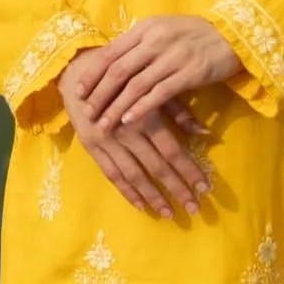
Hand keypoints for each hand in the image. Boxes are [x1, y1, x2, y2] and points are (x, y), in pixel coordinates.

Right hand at [57, 46, 216, 219]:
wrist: (78, 70)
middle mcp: (124, 132)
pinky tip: (141, 206)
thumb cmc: (123, 76)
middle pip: (156, 167)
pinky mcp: (91, 147)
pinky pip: (111, 174)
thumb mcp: (152, 87)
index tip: (205, 187)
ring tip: (169, 213)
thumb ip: (178, 111)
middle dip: (176, 189)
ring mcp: (106, 142)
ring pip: (134, 176)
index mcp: (143, 115)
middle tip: (194, 208)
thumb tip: (205, 133)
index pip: (172, 150)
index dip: (189, 170)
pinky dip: (127, 192)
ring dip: (153, 197)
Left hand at [70, 14, 244, 132]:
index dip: (92, 73)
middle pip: (118, 70)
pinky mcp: (189, 73)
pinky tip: (128, 121)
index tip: (78, 91)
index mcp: (146, 28)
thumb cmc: (195, 35)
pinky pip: (159, 94)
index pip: (111, 52)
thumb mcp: (164, 30)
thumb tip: (111, 61)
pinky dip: (140, 108)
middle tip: (86, 112)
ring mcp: (172, 56)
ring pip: (135, 85)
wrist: (232, 36)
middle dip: (99, 93)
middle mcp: (155, 40)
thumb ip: (140, 43)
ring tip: (103, 124)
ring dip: (115, 106)